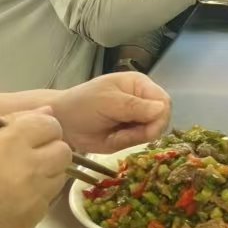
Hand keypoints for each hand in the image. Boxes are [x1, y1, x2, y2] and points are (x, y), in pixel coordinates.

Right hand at [0, 109, 71, 227]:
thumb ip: (13, 120)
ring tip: (19, 179)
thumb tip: (47, 112)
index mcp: (13, 141)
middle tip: (29, 158)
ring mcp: (35, 197)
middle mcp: (31, 168)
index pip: (52, 126)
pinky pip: (46, 202)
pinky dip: (35, 199)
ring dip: (45, 175)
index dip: (42, 130)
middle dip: (50, 151)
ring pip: (59, 178)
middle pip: (63, 152)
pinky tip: (12, 200)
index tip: (31, 137)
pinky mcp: (34, 220)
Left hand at [47, 72, 171, 151]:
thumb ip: (133, 106)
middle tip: (123, 133)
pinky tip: (112, 138)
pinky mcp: (131, 134)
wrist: (62, 123)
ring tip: (114, 134)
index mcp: (140, 85)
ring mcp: (138, 118)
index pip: (164, 101)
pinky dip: (127, 143)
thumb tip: (162, 109)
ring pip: (152, 133)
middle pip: (162, 119)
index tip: (146, 129)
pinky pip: (140, 143)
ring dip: (134, 138)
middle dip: (145, 130)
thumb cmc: (82, 104)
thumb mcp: (106, 101)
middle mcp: (143, 100)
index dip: (159, 117)